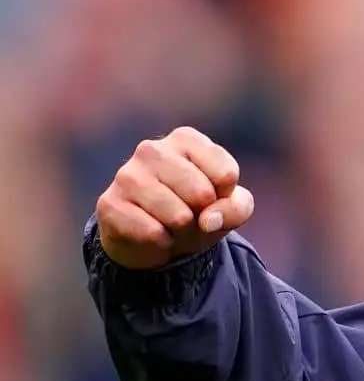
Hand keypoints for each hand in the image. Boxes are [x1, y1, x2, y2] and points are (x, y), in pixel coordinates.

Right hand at [95, 126, 255, 269]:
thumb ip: (237, 207)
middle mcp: (152, 149)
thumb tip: (208, 220)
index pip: (226, 174)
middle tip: (189, 212)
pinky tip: (153, 232)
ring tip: (171, 222)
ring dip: (182, 229)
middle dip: (202, 214)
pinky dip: (162, 241)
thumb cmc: (198, 210)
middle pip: (202, 194)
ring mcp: (126, 175)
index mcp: (186, 139)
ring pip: (178, 216)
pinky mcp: (109, 203)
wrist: (155, 237)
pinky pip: (152, 233)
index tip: (211, 195)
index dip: (225, 196)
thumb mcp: (231, 207)